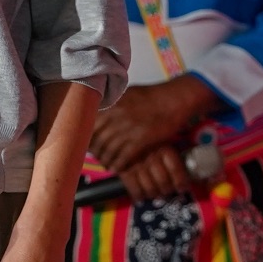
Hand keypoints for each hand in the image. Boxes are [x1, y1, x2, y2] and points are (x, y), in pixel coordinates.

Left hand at [92, 76, 221, 168]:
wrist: (174, 99)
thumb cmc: (153, 95)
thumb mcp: (129, 93)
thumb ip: (114, 103)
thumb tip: (101, 110)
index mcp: (112, 105)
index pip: (91, 126)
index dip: (88, 138)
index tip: (89, 144)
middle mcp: (116, 117)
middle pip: (98, 140)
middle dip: (96, 152)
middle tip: (98, 157)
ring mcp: (128, 129)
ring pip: (109, 150)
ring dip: (106, 160)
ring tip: (107, 164)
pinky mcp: (141, 139)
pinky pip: (124, 156)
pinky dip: (118, 164)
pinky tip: (117, 168)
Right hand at [117, 145, 190, 200]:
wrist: (122, 136)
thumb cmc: (149, 142)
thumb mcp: (164, 141)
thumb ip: (177, 153)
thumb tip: (194, 170)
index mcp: (163, 147)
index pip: (175, 168)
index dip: (180, 181)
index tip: (183, 188)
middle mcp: (151, 156)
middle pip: (163, 182)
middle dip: (167, 190)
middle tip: (168, 192)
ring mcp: (137, 164)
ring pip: (150, 188)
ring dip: (155, 195)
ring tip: (156, 195)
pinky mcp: (124, 171)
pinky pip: (134, 189)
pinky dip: (139, 196)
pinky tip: (142, 198)